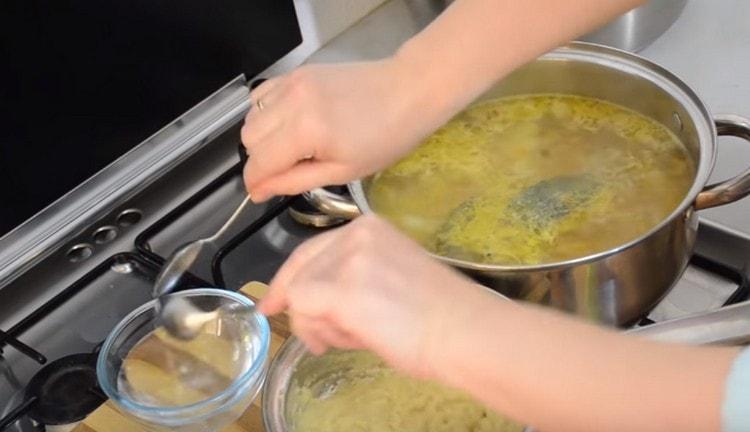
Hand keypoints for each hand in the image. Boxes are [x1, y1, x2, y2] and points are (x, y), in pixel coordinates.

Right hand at [241, 59, 451, 202]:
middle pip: (248, 139)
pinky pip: (262, 95)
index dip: (255, 183)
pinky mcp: (297, 72)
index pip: (258, 163)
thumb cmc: (385, 138)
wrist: (408, 92)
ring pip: (251, 117)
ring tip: (292, 145)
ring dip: (262, 137)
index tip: (261, 194)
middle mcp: (291, 102)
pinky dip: (267, 113)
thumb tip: (259, 191)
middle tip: (289, 168)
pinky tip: (290, 123)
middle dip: (261, 160)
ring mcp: (292, 82)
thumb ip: (294, 181)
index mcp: (305, 131)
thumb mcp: (342, 171)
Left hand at [259, 214, 490, 377]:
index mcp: (369, 227)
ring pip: (299, 295)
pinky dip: (316, 332)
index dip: (287, 280)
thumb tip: (308, 302)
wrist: (462, 330)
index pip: (311, 251)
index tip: (273, 302)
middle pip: (300, 273)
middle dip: (304, 311)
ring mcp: (347, 261)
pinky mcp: (342, 290)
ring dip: (317, 326)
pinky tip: (344, 341)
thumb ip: (349, 277)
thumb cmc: (436, 313)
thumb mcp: (388, 274)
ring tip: (353, 338)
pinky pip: (303, 311)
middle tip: (319, 339)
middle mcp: (355, 235)